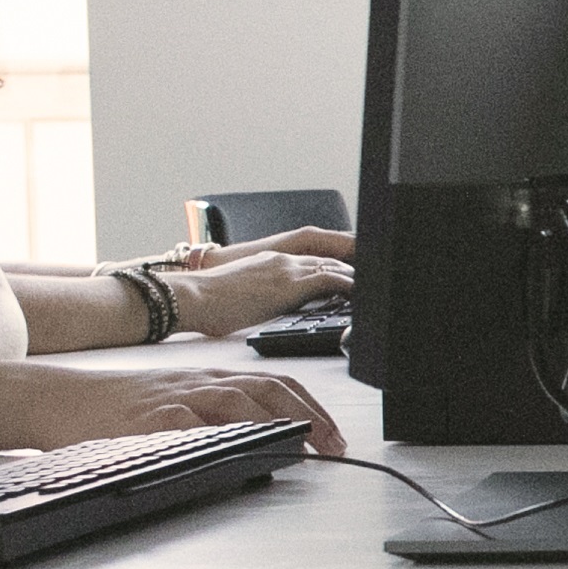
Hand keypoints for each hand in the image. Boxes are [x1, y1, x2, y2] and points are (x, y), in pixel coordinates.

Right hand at [0, 353, 339, 458]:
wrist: (59, 398)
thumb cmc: (117, 406)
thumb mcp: (174, 403)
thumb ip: (214, 417)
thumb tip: (260, 443)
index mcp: (210, 378)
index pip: (274, 384)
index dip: (310, 407)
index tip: (334, 435)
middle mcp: (199, 383)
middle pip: (267, 391)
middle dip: (308, 417)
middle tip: (334, 447)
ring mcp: (175, 399)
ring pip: (237, 401)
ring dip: (276, 424)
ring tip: (304, 448)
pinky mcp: (149, 418)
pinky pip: (189, 423)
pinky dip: (219, 433)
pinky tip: (241, 447)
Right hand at [136, 242, 353, 343]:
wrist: (193, 298)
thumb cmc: (207, 304)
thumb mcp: (241, 297)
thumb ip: (261, 297)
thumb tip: (264, 309)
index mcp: (269, 262)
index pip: (311, 261)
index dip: (334, 267)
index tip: (351, 275)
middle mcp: (281, 260)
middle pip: (327, 259)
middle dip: (352, 268)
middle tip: (374, 276)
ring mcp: (286, 269)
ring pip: (333, 265)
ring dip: (355, 275)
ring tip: (374, 285)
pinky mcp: (288, 283)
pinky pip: (329, 278)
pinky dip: (349, 283)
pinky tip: (361, 291)